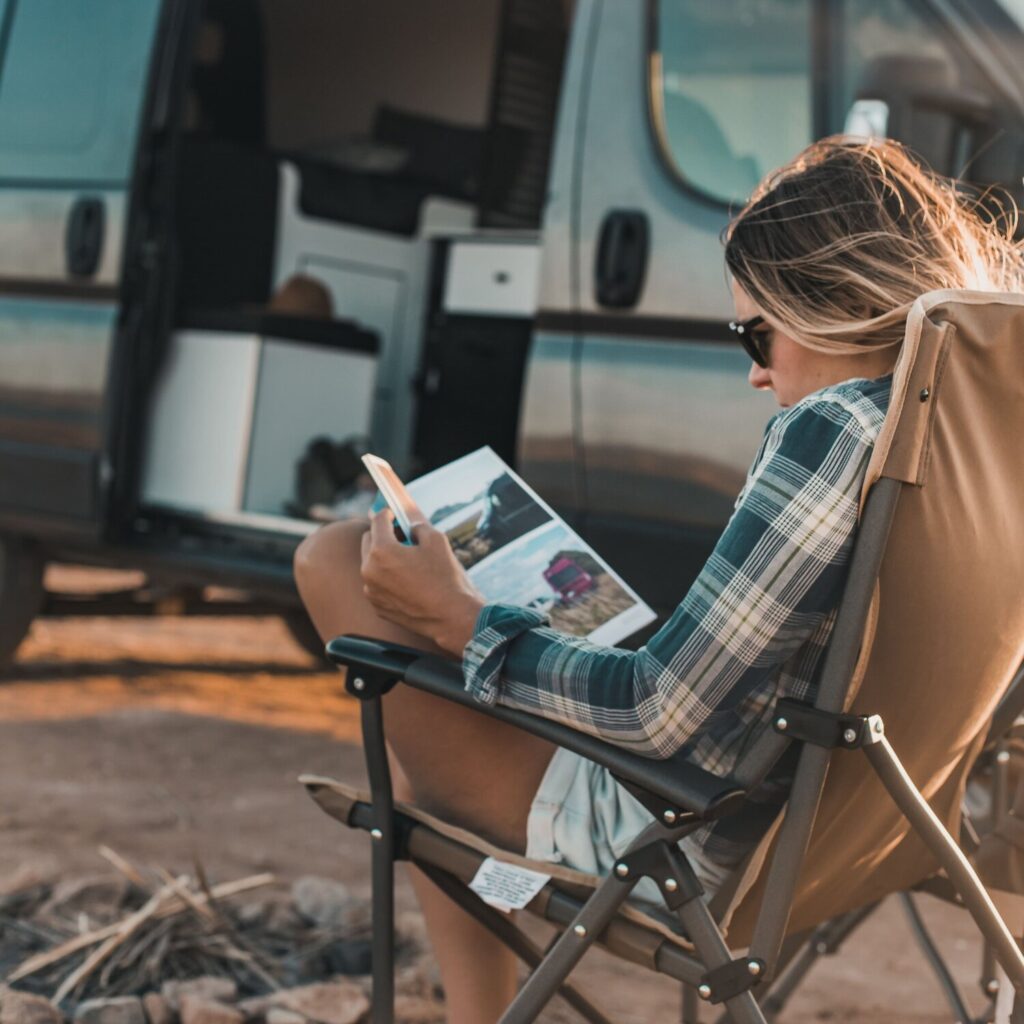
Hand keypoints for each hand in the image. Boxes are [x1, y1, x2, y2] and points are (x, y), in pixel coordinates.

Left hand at [360, 507, 485, 655]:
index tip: (394, 513)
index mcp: (382, 550)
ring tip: (407, 560)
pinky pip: (375, 584)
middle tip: (402, 535)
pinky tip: (407, 581)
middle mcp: (369, 570)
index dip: (387, 513)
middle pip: (368, 540)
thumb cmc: (445, 578)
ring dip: (383, 557)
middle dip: (382, 535)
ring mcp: (371, 591)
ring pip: (370, 564)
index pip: (378, 520)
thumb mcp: (436, 540)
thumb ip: (417, 526)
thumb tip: (409, 525)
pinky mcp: (377, 606)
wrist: (452, 617)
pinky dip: (386, 578)